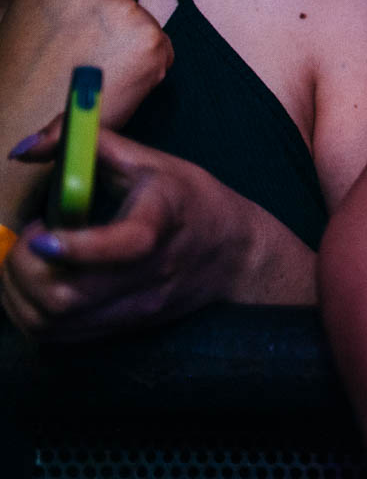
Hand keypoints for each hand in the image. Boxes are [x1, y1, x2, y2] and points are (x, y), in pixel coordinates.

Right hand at [0, 0, 171, 130]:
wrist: (19, 123)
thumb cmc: (17, 79)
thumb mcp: (27, 20)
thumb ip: (60, 1)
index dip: (96, 11)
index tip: (88, 33)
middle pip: (125, 0)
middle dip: (116, 27)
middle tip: (92, 60)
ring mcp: (125, 11)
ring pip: (144, 26)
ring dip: (132, 48)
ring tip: (98, 77)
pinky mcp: (150, 40)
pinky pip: (163, 52)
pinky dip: (148, 69)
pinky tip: (116, 85)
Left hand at [2, 120, 258, 340]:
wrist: (235, 255)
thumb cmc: (191, 201)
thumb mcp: (150, 161)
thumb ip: (88, 144)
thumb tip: (27, 148)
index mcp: (163, 222)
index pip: (126, 245)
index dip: (76, 246)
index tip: (42, 234)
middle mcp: (150, 276)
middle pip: (67, 298)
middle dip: (24, 269)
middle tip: (33, 237)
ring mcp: (133, 310)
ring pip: (50, 322)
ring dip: (18, 291)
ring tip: (32, 258)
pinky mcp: (119, 329)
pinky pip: (53, 334)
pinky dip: (27, 309)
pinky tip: (38, 279)